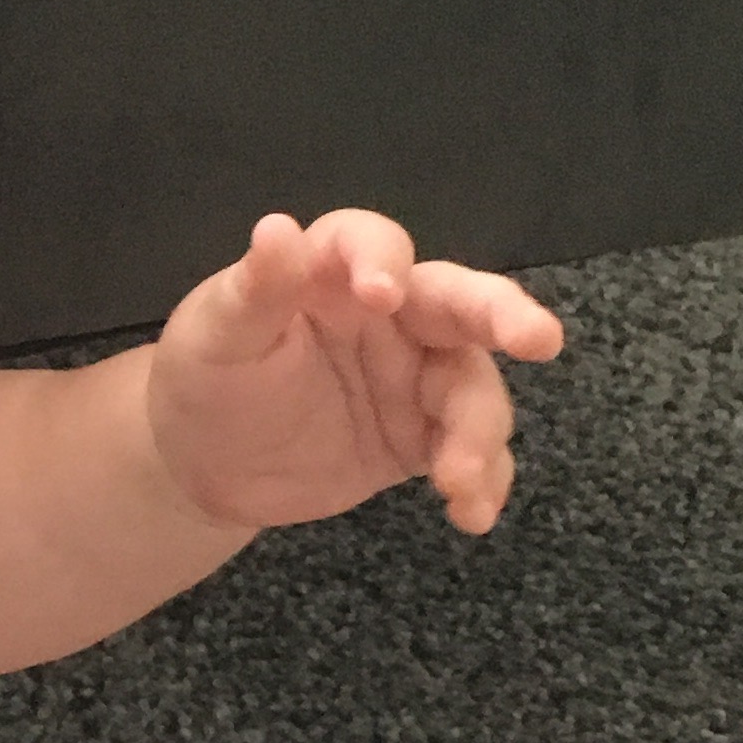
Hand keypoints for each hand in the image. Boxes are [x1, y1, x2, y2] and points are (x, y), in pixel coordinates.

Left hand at [146, 209, 562, 538]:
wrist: (203, 464)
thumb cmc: (206, 377)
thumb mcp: (217, 332)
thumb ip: (257, 289)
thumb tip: (277, 229)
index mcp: (335, 272)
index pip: (373, 245)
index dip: (382, 260)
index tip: (380, 292)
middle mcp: (393, 315)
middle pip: (460, 303)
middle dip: (504, 317)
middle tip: (540, 340)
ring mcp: (415, 377)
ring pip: (473, 387)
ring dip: (480, 430)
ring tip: (458, 479)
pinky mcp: (423, 437)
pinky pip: (469, 450)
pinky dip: (482, 480)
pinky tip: (472, 514)